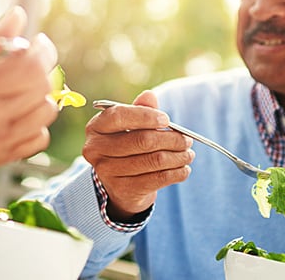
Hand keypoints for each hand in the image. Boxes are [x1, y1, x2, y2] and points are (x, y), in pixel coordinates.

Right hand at [0, 6, 59, 167]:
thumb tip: (19, 15)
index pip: (30, 67)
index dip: (41, 50)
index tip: (37, 41)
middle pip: (42, 87)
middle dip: (41, 67)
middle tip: (26, 59)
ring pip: (46, 113)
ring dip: (40, 94)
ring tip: (19, 85)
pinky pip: (39, 137)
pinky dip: (35, 121)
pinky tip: (16, 110)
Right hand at [82, 90, 194, 221]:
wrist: (120, 185)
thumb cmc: (127, 147)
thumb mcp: (130, 126)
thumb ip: (140, 110)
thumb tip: (149, 95)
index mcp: (95, 127)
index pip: (119, 116)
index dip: (145, 116)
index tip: (167, 119)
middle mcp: (95, 149)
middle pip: (141, 140)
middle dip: (171, 139)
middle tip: (187, 140)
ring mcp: (107, 171)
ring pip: (153, 160)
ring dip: (177, 157)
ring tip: (188, 154)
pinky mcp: (122, 190)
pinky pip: (157, 179)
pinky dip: (176, 173)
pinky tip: (184, 169)